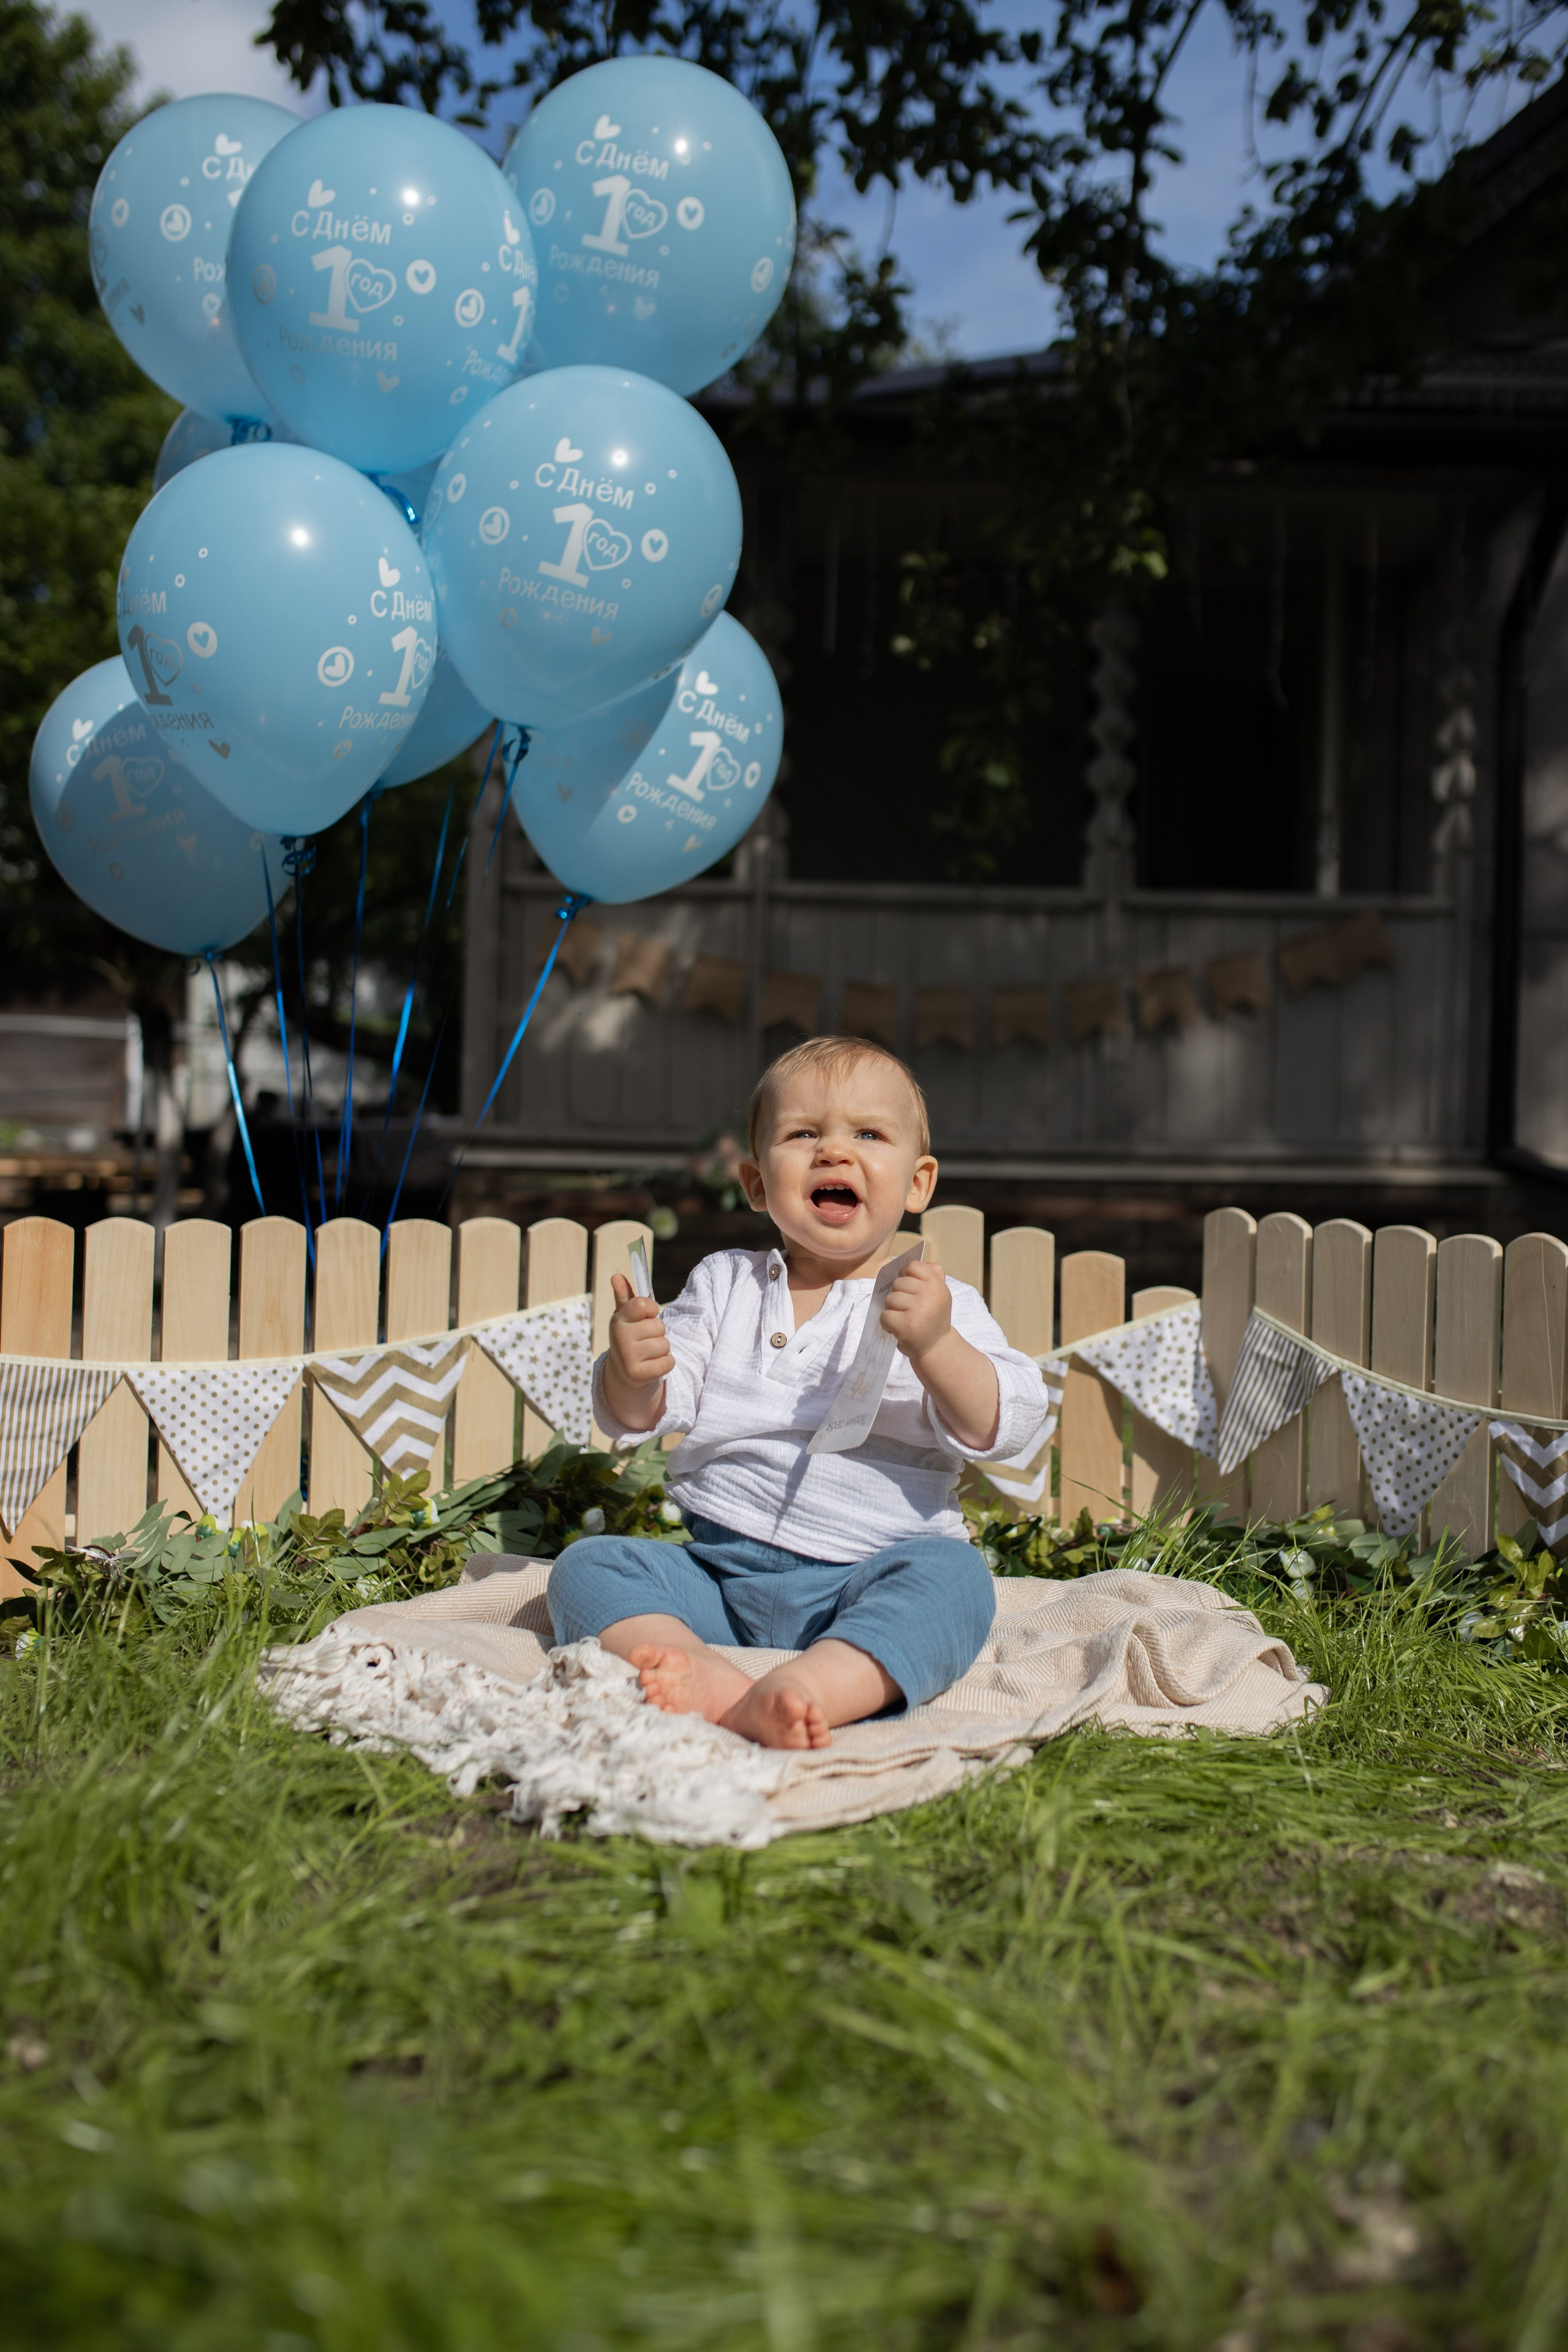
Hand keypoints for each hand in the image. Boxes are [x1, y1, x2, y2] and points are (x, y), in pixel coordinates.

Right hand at [607, 1272, 674, 1392]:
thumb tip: (616, 1276)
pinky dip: (665, 1363)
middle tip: (645, 1340)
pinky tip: (652, 1365)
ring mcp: (628, 1357)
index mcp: (618, 1320)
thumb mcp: (625, 1317)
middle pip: (659, 1326)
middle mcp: (620, 1338)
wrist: (623, 1373)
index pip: (643, 1304)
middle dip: (658, 1333)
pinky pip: (668, 1362)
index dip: (651, 1310)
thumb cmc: (630, 1338)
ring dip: (661, 1349)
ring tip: (648, 1353)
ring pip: (665, 1345)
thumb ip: (624, 1295)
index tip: (646, 1316)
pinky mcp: (639, 1374)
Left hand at [880, 1257, 952, 1361]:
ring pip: (890, 1299)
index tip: (908, 1286)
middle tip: (908, 1309)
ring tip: (904, 1318)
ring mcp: (918, 1310)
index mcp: (938, 1285)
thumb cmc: (933, 1317)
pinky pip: (885, 1314)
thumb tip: (913, 1261)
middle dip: (898, 1295)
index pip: (913, 1266)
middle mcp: (930, 1296)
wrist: (936, 1346)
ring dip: (892, 1309)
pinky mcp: (906, 1325)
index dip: (905, 1274)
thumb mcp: (939, 1294)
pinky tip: (898, 1328)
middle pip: (899, 1283)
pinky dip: (887, 1322)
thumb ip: (932, 1275)